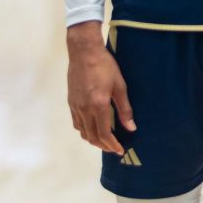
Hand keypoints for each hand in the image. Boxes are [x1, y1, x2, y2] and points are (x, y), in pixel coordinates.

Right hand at [66, 22, 134, 154]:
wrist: (84, 52)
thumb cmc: (105, 66)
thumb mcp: (120, 86)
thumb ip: (125, 109)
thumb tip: (131, 128)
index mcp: (98, 106)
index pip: (104, 134)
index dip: (112, 145)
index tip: (120, 150)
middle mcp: (84, 109)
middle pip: (92, 136)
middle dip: (104, 146)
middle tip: (114, 148)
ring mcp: (75, 106)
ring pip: (83, 132)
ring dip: (93, 140)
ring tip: (105, 141)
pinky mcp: (71, 102)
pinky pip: (76, 123)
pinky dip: (85, 130)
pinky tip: (92, 128)